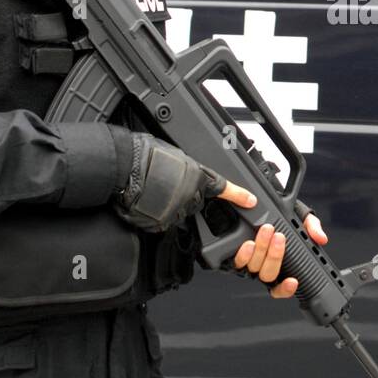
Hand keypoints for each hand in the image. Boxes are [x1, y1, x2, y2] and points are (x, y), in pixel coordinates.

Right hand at [115, 134, 245, 232]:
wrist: (126, 167)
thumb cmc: (145, 155)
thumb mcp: (175, 155)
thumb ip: (187, 169)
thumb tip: (186, 173)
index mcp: (197, 176)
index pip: (223, 188)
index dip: (239, 195)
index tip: (251, 201)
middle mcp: (191, 195)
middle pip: (194, 202)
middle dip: (184, 195)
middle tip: (165, 185)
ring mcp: (177, 211)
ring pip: (178, 212)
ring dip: (169, 205)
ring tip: (152, 191)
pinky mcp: (162, 223)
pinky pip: (162, 221)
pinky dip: (156, 214)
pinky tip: (147, 202)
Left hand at [232, 214, 328, 298]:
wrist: (265, 204)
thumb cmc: (285, 218)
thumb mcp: (302, 220)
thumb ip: (312, 228)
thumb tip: (321, 238)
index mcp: (281, 267)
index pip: (282, 287)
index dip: (286, 288)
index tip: (293, 281)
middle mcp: (263, 269)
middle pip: (268, 275)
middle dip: (274, 256)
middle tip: (279, 237)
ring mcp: (250, 264)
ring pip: (254, 267)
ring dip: (261, 250)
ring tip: (267, 230)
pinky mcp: (237, 256)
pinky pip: (238, 262)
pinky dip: (244, 254)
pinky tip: (250, 243)